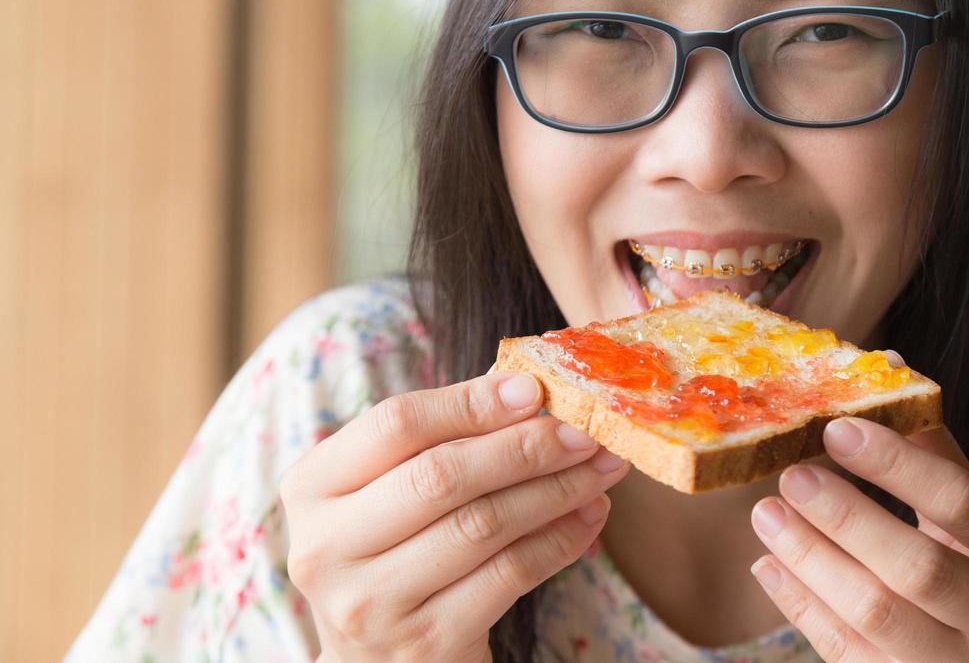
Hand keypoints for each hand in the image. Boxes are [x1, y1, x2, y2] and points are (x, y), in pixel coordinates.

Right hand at [280, 368, 630, 661]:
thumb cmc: (395, 551)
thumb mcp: (392, 491)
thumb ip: (443, 438)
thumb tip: (528, 388)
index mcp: (312, 487)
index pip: (396, 424)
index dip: (471, 402)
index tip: (535, 389)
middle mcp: (325, 547)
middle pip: (441, 475)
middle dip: (526, 447)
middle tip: (585, 432)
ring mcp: (371, 603)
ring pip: (483, 524)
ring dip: (556, 490)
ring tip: (601, 468)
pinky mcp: (424, 645)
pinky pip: (510, 575)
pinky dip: (560, 539)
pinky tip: (589, 516)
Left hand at [749, 416, 968, 661]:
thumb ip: (943, 461)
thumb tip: (887, 369)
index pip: (963, 500)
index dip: (895, 464)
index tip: (835, 430)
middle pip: (919, 567)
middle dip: (845, 516)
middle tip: (791, 476)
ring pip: (877, 618)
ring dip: (812, 561)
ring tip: (767, 515)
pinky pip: (852, 656)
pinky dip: (805, 608)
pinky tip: (772, 566)